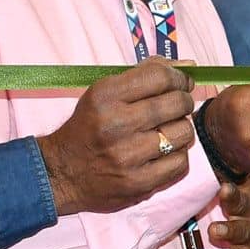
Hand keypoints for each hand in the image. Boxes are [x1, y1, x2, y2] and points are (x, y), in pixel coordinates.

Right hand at [39, 60, 197, 216]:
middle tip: (178, 106)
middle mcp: (116, 124)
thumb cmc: (88, 127)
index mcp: (105, 96)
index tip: (182, 82)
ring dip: (181, 130)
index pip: (160, 77)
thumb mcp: (104, 93)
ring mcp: (127, 156)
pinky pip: (180, 163)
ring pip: (183, 133)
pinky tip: (163, 153)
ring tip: (167, 131)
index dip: (179, 78)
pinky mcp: (138, 183)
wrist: (61, 174)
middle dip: (184, 102)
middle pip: (177, 103)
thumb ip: (145, 74)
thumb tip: (189, 65)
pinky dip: (177, 155)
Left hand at [203, 177, 249, 248]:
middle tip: (224, 191)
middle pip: (243, 204)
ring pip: (240, 232)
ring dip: (228, 230)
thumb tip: (213, 153)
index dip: (233, 178)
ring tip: (214, 230)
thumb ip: (236, 175)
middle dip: (233, 198)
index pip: (241, 183)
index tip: (224, 172)